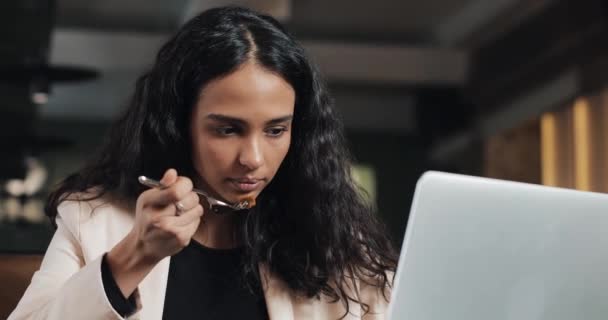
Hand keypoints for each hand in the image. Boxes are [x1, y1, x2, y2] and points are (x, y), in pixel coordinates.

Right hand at [106, 168, 203, 297]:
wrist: (143, 246)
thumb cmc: (147, 219)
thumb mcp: (148, 199)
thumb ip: (163, 185)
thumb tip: (172, 173)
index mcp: (149, 202)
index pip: (177, 190)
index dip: (185, 185)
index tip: (183, 187)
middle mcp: (158, 217)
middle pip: (191, 198)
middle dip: (190, 198)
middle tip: (181, 203)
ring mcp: (170, 229)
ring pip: (198, 210)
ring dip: (193, 210)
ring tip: (181, 214)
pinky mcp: (180, 238)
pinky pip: (197, 222)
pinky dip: (192, 221)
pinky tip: (181, 224)